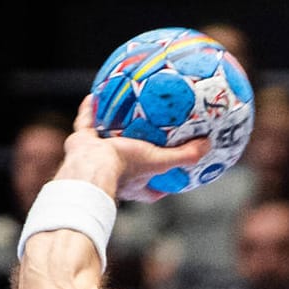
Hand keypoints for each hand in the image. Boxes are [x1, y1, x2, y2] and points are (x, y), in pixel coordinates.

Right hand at [62, 95, 209, 202]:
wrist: (91, 165)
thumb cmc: (125, 167)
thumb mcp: (160, 161)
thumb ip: (185, 156)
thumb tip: (206, 145)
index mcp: (135, 184)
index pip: (152, 191)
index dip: (161, 186)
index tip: (171, 176)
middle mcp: (116, 174)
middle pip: (129, 165)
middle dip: (136, 154)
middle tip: (145, 140)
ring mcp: (96, 158)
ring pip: (105, 143)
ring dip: (111, 129)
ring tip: (120, 115)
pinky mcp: (81, 144)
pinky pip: (86, 123)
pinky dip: (90, 111)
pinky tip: (95, 96)